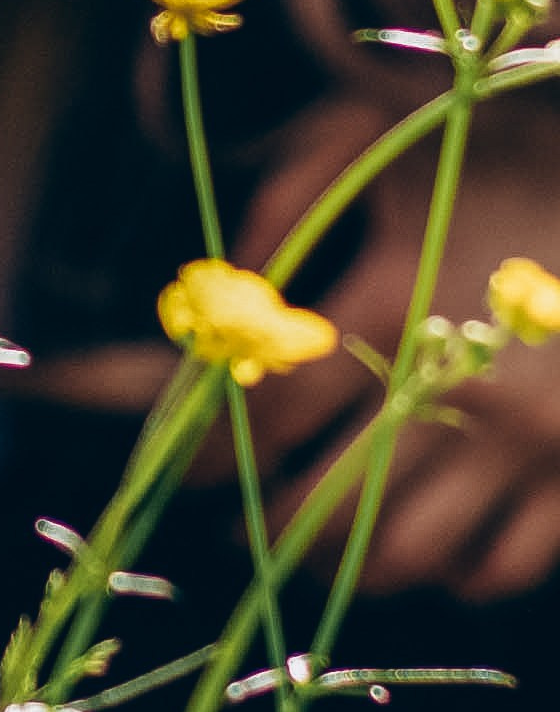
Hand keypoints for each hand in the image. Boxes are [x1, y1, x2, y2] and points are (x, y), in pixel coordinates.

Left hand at [237, 95, 559, 597]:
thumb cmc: (486, 147)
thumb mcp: (369, 140)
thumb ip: (283, 208)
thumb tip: (215, 295)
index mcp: (396, 298)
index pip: (270, 412)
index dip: (209, 454)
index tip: (186, 469)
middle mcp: (463, 383)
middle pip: (331, 508)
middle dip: (268, 528)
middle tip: (245, 521)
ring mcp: (531, 438)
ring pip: (409, 554)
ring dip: (347, 560)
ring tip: (320, 538)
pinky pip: (500, 567)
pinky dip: (450, 571)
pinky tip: (424, 537)